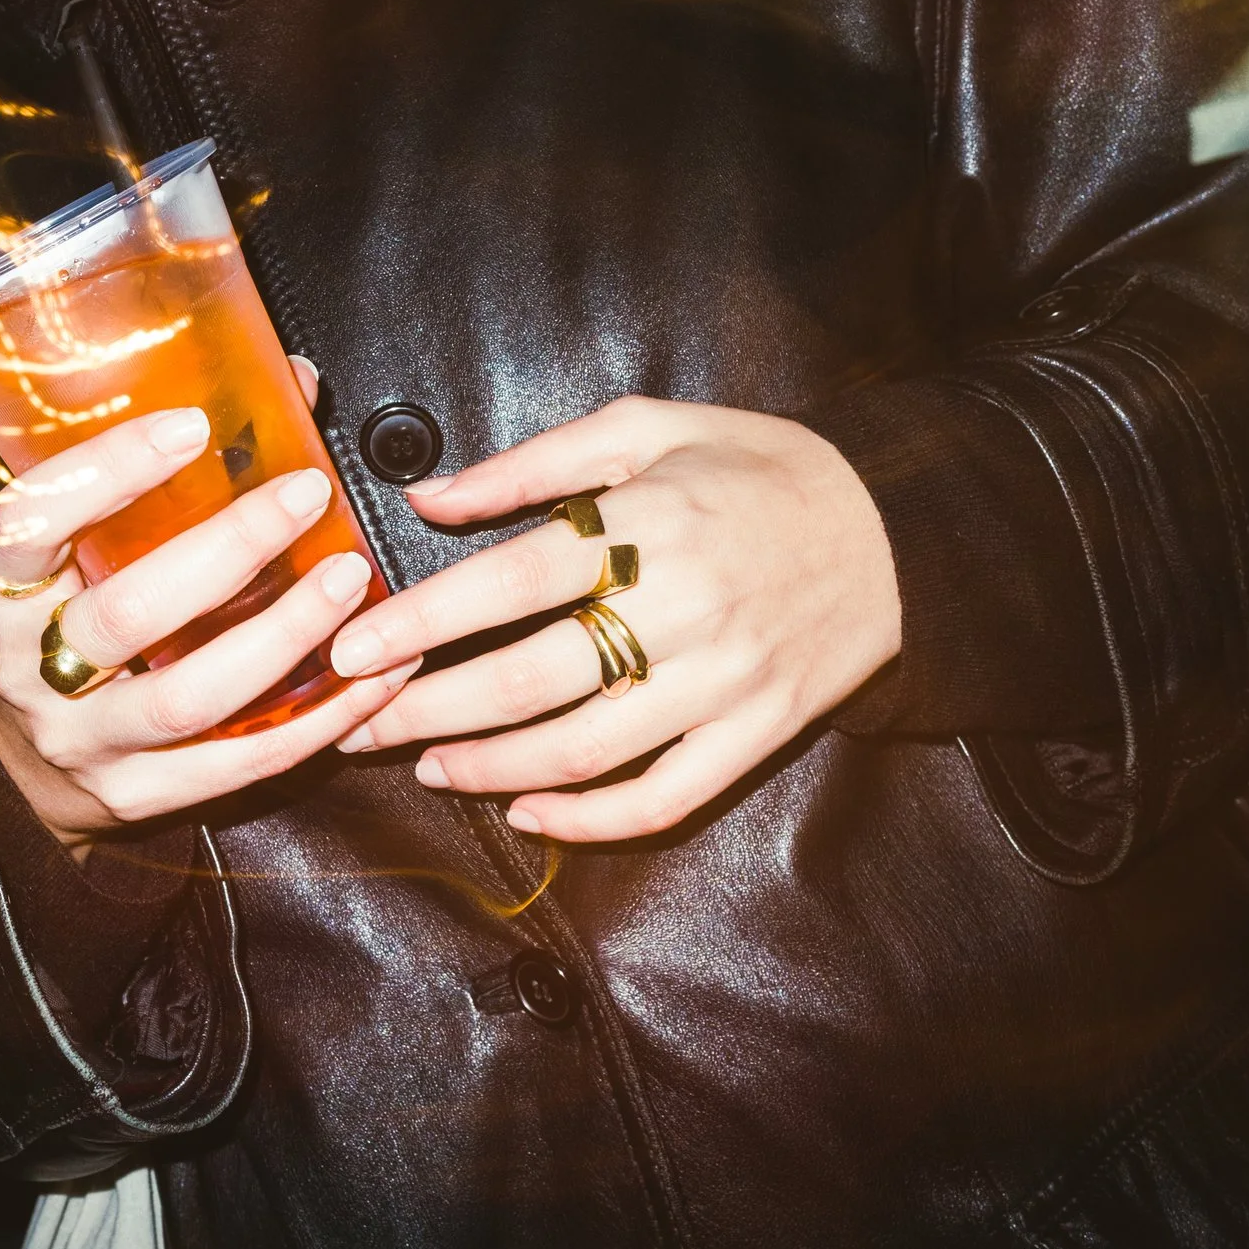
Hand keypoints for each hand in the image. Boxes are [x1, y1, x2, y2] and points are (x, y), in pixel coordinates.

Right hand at [0, 360, 419, 851]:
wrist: (24, 767)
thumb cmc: (67, 626)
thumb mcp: (81, 550)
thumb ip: (168, 472)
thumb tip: (292, 385)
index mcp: (10, 587)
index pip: (36, 519)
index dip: (110, 469)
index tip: (191, 426)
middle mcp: (35, 666)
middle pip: (130, 612)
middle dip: (230, 549)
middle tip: (306, 493)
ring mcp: (86, 739)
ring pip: (188, 697)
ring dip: (282, 637)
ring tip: (346, 580)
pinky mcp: (138, 796)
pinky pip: (239, 762)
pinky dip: (317, 718)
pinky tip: (372, 676)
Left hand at [326, 398, 899, 841]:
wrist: (897, 528)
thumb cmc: (758, 469)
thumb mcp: (648, 430)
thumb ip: (532, 465)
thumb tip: (427, 495)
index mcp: (649, 522)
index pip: (510, 579)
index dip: (421, 622)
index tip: (352, 649)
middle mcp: (684, 608)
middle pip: (530, 678)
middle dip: (426, 710)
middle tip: (357, 722)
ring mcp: (723, 681)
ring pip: (585, 749)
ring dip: (489, 768)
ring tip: (426, 764)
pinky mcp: (758, 733)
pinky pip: (664, 797)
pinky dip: (588, 819)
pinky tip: (527, 811)